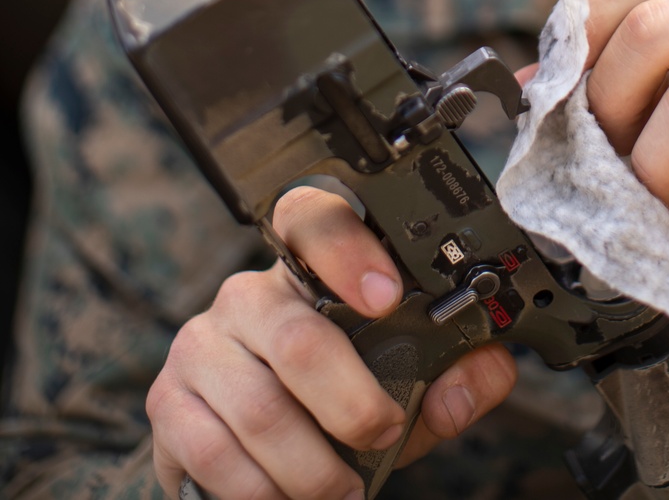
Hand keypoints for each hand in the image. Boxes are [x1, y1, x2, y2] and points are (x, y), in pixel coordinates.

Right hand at [148, 186, 515, 499]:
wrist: (263, 446)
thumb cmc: (341, 396)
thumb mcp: (408, 383)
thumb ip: (457, 373)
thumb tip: (476, 377)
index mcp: (309, 268)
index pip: (315, 220)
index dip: (349, 251)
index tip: (387, 297)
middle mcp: (249, 293)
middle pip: (299, 340)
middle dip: (352, 406)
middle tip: (380, 437)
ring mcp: (202, 342)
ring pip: (261, 409)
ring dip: (311, 469)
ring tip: (340, 492)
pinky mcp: (169, 399)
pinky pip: (214, 451)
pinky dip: (259, 491)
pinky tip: (284, 498)